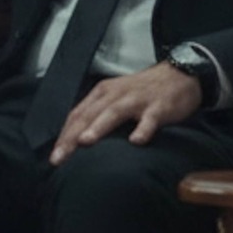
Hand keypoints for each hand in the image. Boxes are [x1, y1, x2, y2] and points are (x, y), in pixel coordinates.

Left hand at [49, 61, 201, 163]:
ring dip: (99, 127)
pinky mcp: (159, 107)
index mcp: (103, 93)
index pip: (77, 115)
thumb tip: (77, 140)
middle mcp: (116, 95)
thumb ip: (98, 115)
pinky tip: (137, 142)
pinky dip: (143, 129)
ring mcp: (137, 100)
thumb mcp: (116, 98)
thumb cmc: (143, 92)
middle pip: (89, 115)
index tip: (53, 157)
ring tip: (85, 142)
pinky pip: (150, 119)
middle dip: (72, 136)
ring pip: (114, 113)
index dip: (63, 135)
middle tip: (58, 158)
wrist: (179, 75)